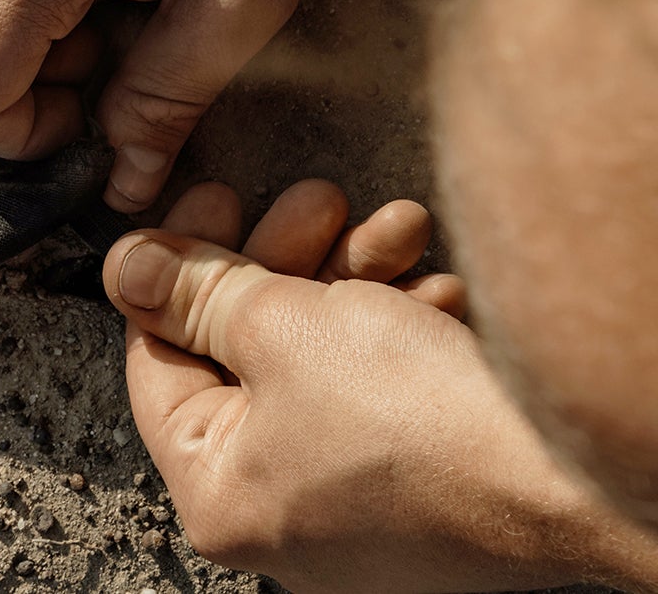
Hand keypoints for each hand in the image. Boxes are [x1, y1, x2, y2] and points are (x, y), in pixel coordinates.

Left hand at [104, 180, 657, 592]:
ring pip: (321, 364)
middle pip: (244, 356)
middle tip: (312, 199)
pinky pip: (384, 394)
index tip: (211, 202)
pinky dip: (403, 332)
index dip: (179, 268)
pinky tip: (439, 288)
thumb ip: (194, 293)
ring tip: (398, 229)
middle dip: (284, 261)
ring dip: (353, 283)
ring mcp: (355, 509)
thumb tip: (126, 267)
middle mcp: (279, 517)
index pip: (159, 359)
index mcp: (219, 495)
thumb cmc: (432, 421)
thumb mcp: (283, 329)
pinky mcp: (424, 487)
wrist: (589, 471)